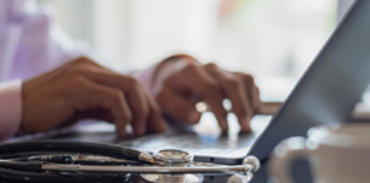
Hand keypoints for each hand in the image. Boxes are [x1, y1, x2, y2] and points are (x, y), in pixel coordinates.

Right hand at [21, 57, 164, 135]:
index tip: (155, 121)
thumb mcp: (84, 107)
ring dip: (140, 112)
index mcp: (93, 69)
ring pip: (128, 87)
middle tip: (154, 128)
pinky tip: (121, 129)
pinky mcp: (78, 85)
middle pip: (134, 83)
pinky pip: (112, 97)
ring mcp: (84, 73)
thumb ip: (107, 109)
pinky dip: (123, 114)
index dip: (147, 103)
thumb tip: (131, 120)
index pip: (130, 82)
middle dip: (150, 108)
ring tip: (138, 131)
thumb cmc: (48, 109)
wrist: (16, 108)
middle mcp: (91, 66)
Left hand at [151, 54, 261, 131]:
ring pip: (245, 81)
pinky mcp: (232, 74)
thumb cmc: (170, 88)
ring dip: (249, 103)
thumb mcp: (163, 99)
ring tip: (246, 124)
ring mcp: (223, 69)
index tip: (224, 127)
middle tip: (244, 128)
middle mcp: (210, 68)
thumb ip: (177, 107)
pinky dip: (252, 99)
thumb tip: (195, 118)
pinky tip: (248, 115)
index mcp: (191, 72)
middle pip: (232, 83)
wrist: (176, 74)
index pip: (211, 88)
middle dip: (240, 107)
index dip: (219, 109)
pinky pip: (249, 83)